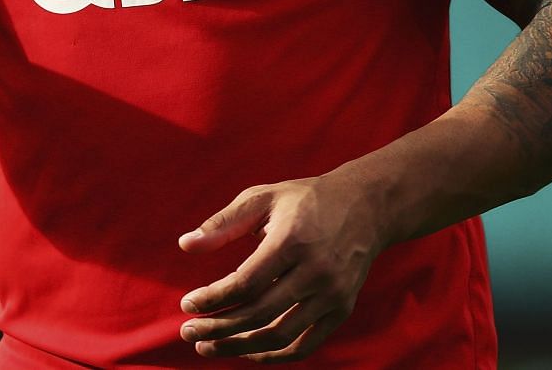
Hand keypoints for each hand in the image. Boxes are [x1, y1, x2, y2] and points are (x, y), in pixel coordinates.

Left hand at [177, 173, 384, 361]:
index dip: (213, 298)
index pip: (246, 282)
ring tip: (207, 346)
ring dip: (239, 346)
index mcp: (293, 240)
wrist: (366, 207)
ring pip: (279, 336)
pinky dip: (272, 355)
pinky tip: (245, 350)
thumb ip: (223, 223)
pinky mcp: (342, 310)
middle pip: (259, 314)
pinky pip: (304, 345)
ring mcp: (333, 294)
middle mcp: (317, 271)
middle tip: (189, 332)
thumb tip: (185, 245)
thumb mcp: (262, 198)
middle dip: (218, 327)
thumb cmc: (305, 200)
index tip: (187, 304)